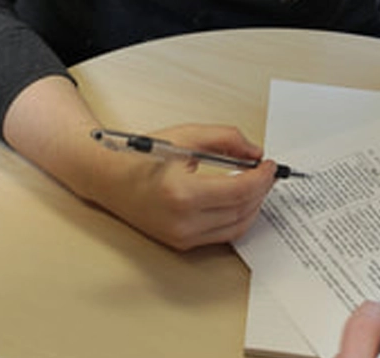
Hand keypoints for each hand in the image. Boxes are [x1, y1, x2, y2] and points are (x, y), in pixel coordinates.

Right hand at [2, 77, 277, 249]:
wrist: (108, 178)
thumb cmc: (142, 155)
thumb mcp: (186, 136)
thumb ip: (226, 139)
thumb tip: (256, 152)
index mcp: (181, 193)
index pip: (238, 191)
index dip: (262, 178)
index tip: (270, 164)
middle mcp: (182, 221)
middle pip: (241, 210)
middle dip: (261, 190)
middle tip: (268, 172)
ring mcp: (181, 237)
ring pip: (236, 226)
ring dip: (253, 205)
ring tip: (258, 184)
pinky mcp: (181, 243)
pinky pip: (222, 234)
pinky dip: (238, 217)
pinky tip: (240, 199)